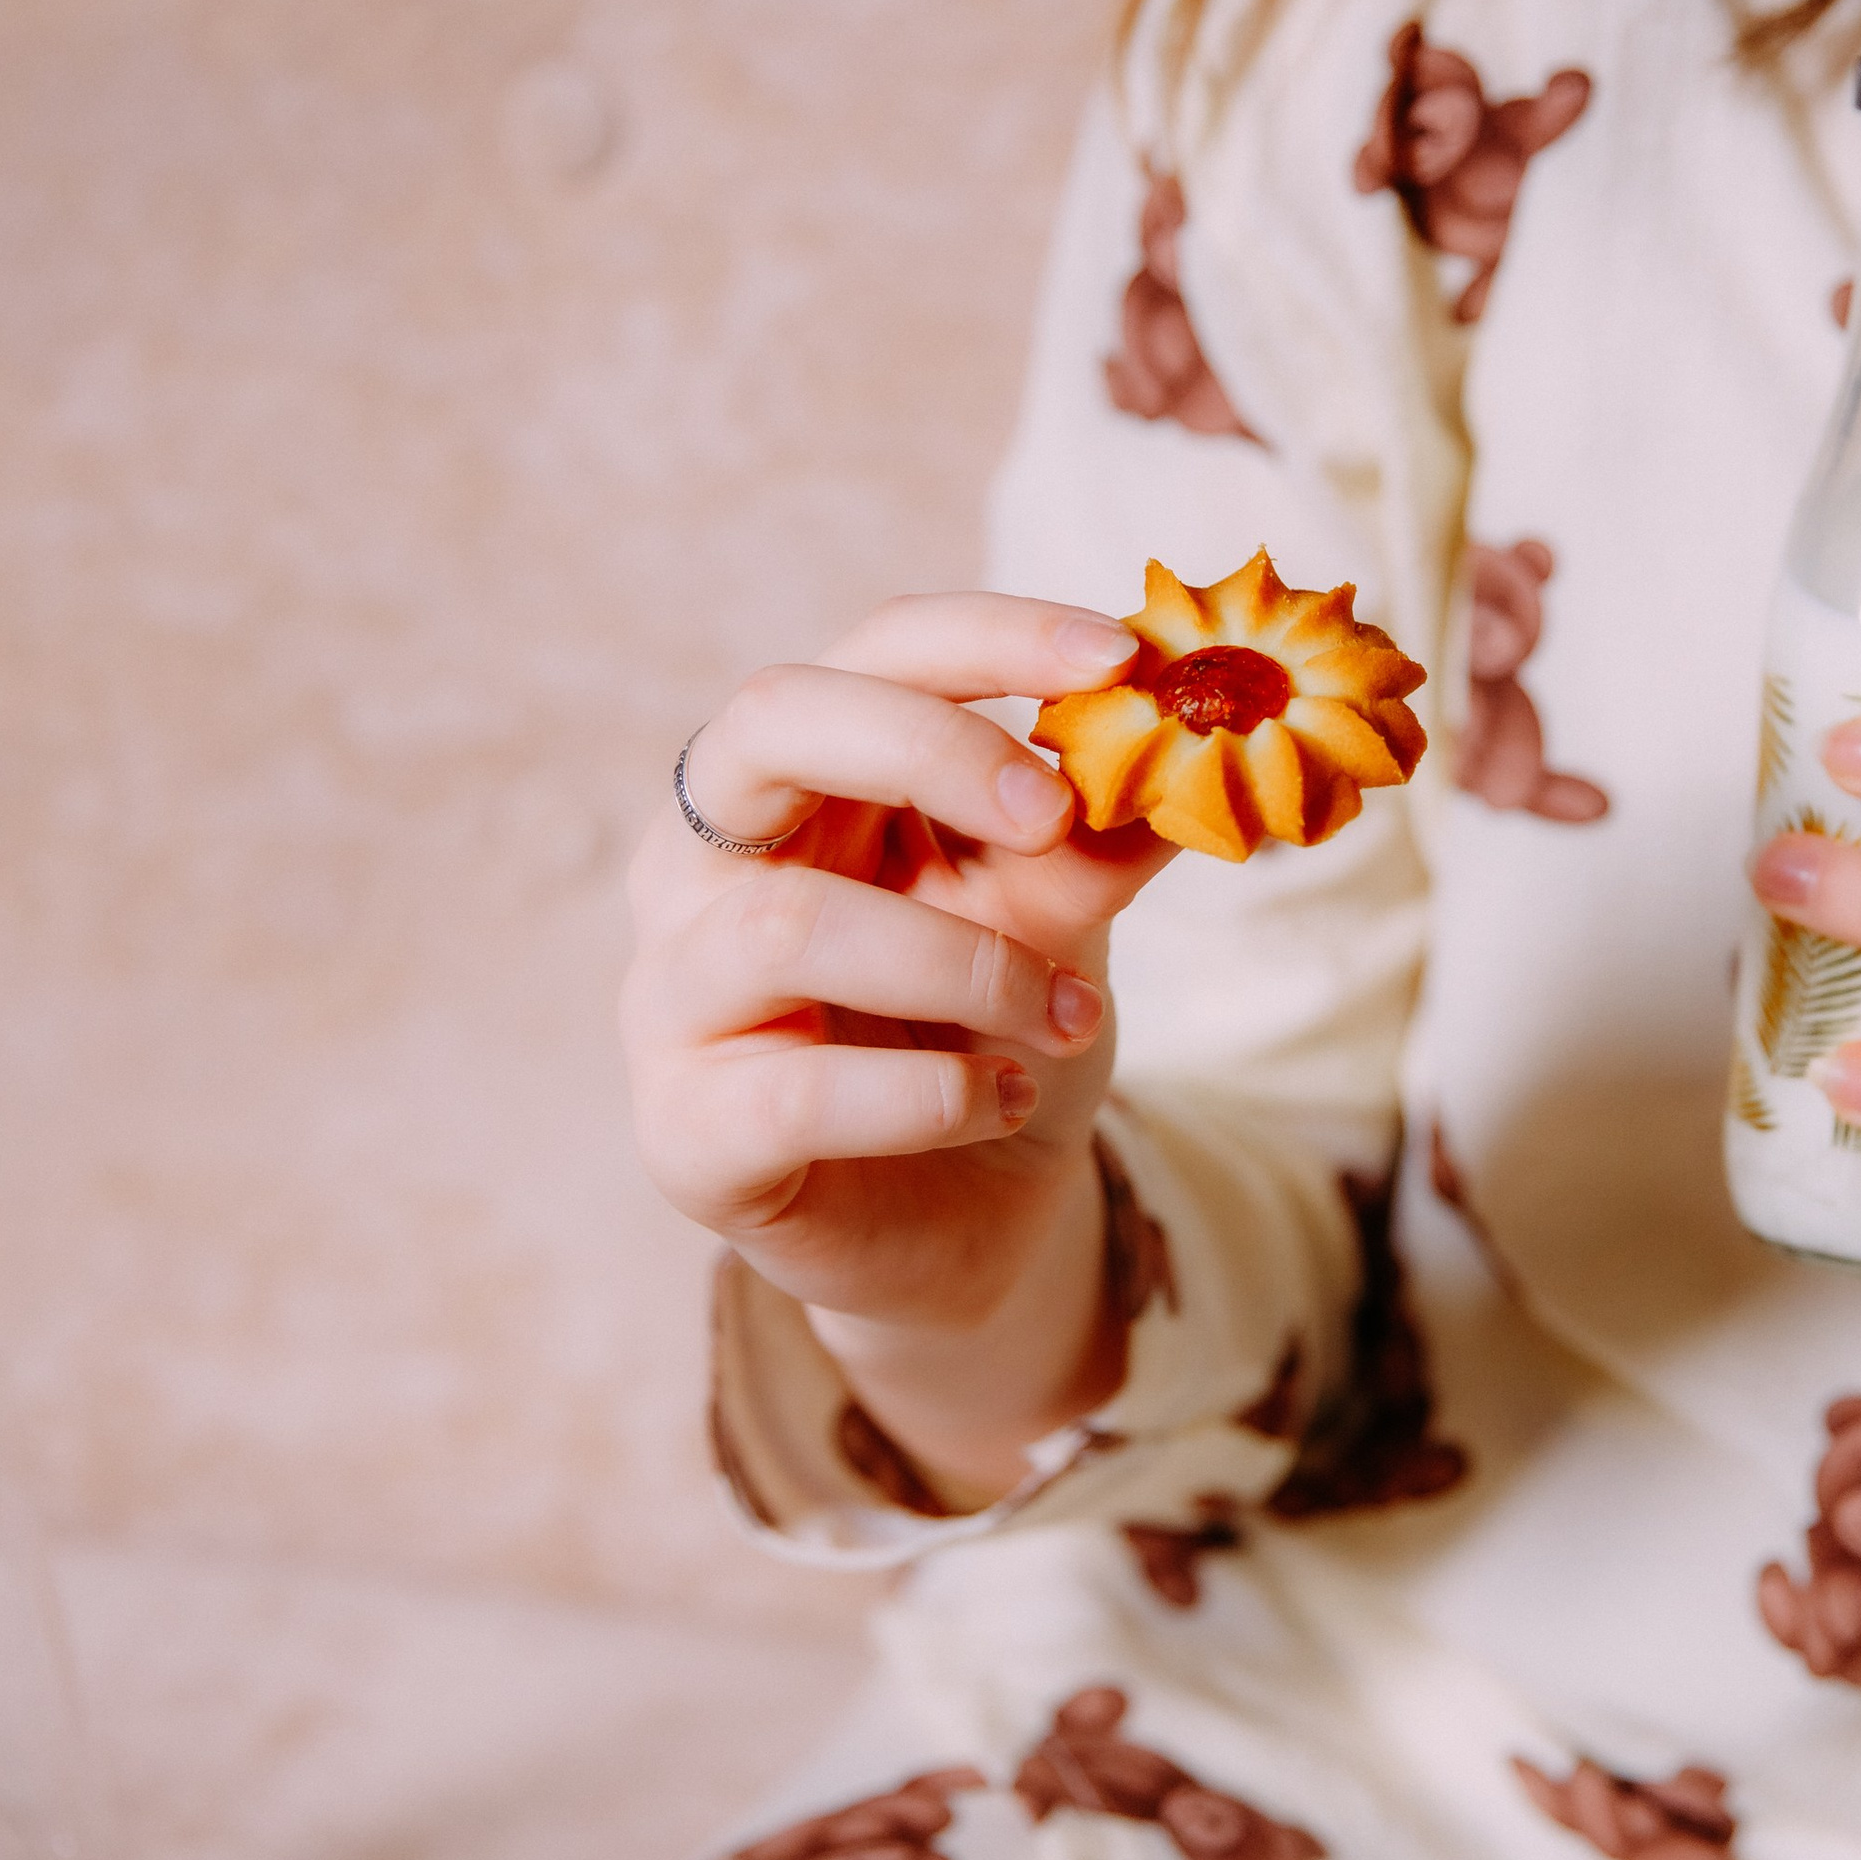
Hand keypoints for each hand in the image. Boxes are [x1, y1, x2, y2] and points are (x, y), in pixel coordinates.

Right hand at [622, 593, 1167, 1486]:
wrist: (965, 1222)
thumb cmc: (991, 1034)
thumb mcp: (1059, 918)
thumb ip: (1094, 839)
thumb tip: (1189, 748)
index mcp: (795, 777)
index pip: (870, 651)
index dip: (990, 637)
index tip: (1121, 657)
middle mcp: (702, 862)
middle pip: (770, 724)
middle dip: (932, 750)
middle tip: (1057, 815)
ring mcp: (671, 996)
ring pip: (786, 925)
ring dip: (966, 966)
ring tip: (1069, 1018)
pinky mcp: (685, 1133)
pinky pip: (797, 1092)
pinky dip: (934, 1095)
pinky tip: (1006, 1101)